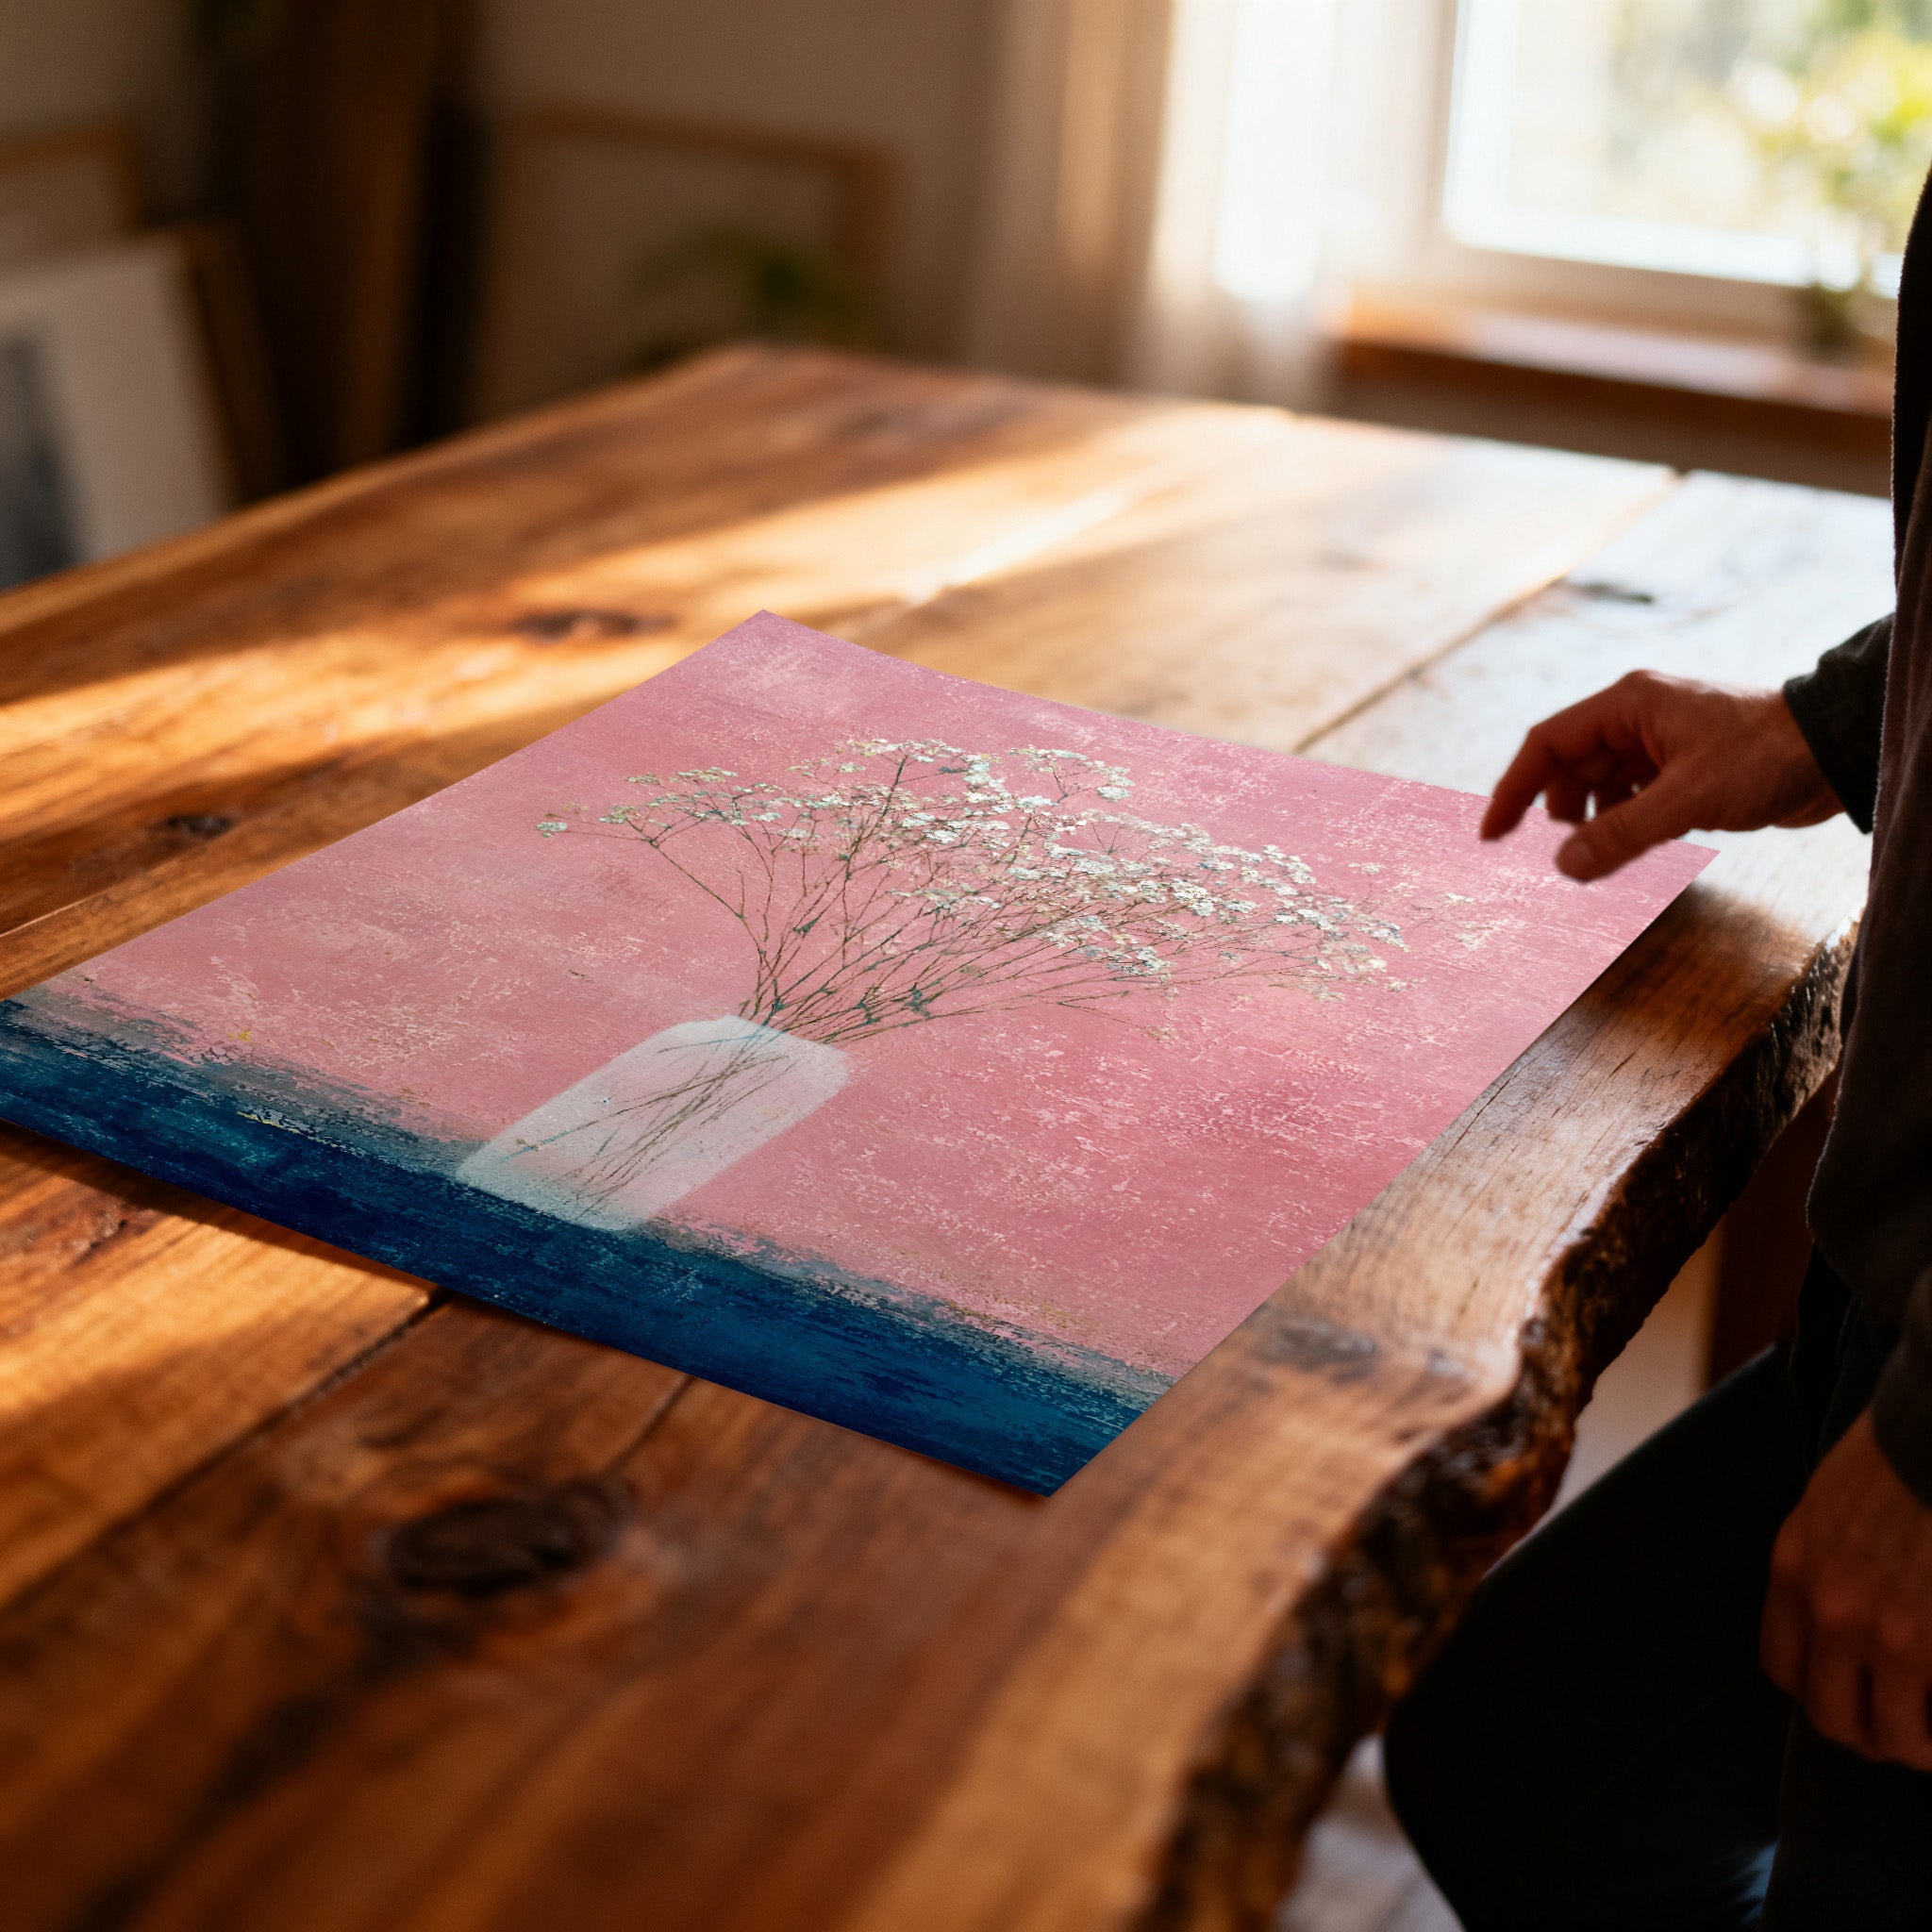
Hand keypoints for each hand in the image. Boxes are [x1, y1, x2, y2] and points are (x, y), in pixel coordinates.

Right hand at [1480, 672, 1840, 880]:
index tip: (1493, 833)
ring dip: (1588, 819)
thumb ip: (1620, 833)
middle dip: (1554, 808)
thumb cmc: (1765, 757)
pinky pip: (1631, 795)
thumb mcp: (1686, 799)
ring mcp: (1660, 742)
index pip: (1548, 744)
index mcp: (1628, 705)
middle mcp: (1637, 717)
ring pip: (1600, 782)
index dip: (1514, 788)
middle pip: (1570, 764)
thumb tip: (1563, 867)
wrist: (1834, 751)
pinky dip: (1619, 821)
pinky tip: (1624, 846)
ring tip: (1591, 853)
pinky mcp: (1682, 767)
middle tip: (1548, 853)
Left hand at [1760, 1411, 1931, 1769]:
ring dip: (1913, 1746)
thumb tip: (1837, 1618)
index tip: (1848, 1694)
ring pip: (1890, 1735)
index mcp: (1795, 1570)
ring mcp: (1887, 1634)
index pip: (1782, 1667)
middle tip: (1899, 1730)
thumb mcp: (1827, 1507)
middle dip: (1866, 1733)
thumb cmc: (1897, 1458)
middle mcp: (1829, 1610)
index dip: (1817, 1691)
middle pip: (1830, 1716)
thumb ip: (1823, 1565)